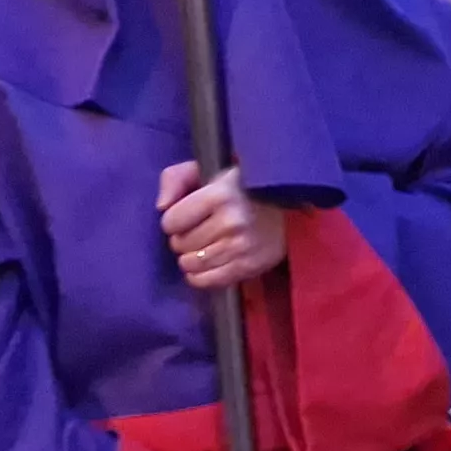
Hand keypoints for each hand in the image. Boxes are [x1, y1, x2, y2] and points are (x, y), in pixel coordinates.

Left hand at [156, 163, 284, 291]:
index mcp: (219, 194)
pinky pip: (208, 281)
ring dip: (192, 257)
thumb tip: (161, 207)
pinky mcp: (250, 266)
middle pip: (180, 245)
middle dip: (183, 239)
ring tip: (204, 246)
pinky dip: (200, 276)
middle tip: (199, 230)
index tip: (188, 215)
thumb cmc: (241, 185)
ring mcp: (242, 247)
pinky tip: (208, 264)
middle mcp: (231, 222)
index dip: (175, 219)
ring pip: (191, 265)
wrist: (290, 203)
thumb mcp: (207, 169)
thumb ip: (175, 178)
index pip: (171, 222)